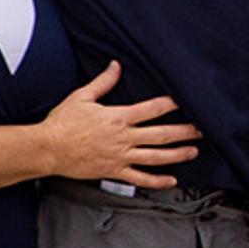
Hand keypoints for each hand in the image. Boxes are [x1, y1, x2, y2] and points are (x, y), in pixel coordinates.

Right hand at [39, 62, 200, 187]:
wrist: (47, 148)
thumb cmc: (62, 123)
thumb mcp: (82, 97)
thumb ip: (103, 82)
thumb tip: (116, 66)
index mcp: (118, 117)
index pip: (152, 109)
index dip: (172, 104)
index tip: (187, 102)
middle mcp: (123, 137)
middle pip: (161, 135)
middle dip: (184, 132)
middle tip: (201, 130)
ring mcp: (120, 156)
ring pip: (156, 157)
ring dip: (177, 155)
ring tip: (193, 152)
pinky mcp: (114, 172)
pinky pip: (140, 179)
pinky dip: (157, 181)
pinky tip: (171, 181)